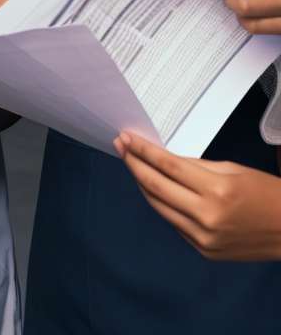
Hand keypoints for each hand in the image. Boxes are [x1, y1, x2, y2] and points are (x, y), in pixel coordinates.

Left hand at [114, 131, 280, 260]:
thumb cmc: (267, 196)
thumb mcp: (231, 169)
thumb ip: (193, 165)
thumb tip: (163, 159)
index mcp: (216, 191)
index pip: (166, 166)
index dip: (142, 150)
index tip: (127, 138)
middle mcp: (207, 216)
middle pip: (155, 186)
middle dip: (133, 163)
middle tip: (122, 147)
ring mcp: (204, 237)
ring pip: (158, 205)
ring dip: (142, 183)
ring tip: (133, 164)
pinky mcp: (204, 249)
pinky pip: (173, 222)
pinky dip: (162, 203)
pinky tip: (156, 188)